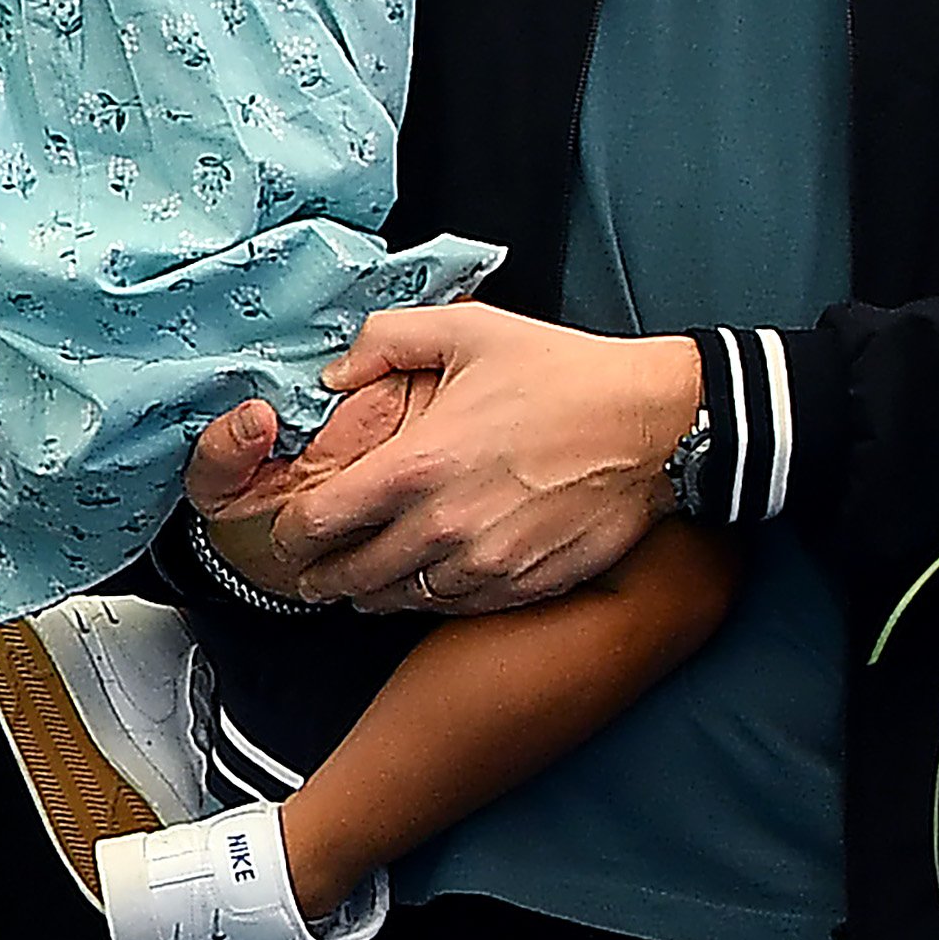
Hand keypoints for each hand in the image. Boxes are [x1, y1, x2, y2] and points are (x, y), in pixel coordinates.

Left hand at [214, 303, 702, 614]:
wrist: (654, 427)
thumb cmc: (565, 376)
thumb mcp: (469, 330)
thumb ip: (387, 341)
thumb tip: (336, 373)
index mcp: (419, 466)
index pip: (319, 523)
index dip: (289, 534)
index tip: (284, 533)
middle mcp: (443, 528)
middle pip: (349, 576)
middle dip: (320, 573)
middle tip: (309, 568)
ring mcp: (484, 567)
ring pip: (398, 601)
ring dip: (371, 591)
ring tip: (360, 578)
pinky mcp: (521, 588)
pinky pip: (452, 609)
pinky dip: (428, 599)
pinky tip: (425, 580)